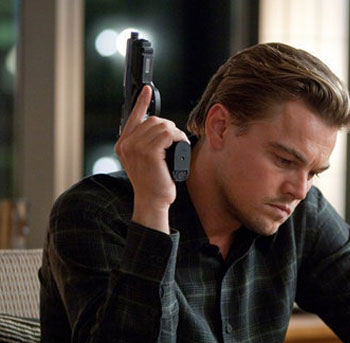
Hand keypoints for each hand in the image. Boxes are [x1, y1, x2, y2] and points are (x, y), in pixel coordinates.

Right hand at [115, 85, 188, 232]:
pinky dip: (178, 138)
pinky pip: (167, 135)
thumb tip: (162, 128)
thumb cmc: (154, 183)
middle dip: (169, 127)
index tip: (147, 89)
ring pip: (161, 126)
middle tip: (177, 141)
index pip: (133, 117)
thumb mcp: (146, 161)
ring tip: (180, 146)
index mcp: (123, 144)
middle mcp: (126, 144)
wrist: (152, 201)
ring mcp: (135, 148)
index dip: (141, 102)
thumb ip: (146, 144)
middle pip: (152, 120)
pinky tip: (181, 146)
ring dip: (176, 133)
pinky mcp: (148, 153)